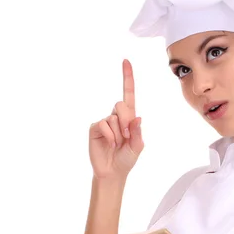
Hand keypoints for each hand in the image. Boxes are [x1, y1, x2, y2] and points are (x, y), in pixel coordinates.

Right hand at [88, 59, 143, 179]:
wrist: (113, 172)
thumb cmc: (126, 159)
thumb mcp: (137, 147)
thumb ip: (138, 132)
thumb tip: (137, 118)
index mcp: (129, 118)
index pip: (129, 95)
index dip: (127, 78)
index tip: (126, 61)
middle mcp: (116, 117)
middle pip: (122, 105)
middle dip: (126, 121)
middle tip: (127, 136)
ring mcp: (105, 121)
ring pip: (114, 117)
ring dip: (119, 132)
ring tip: (118, 144)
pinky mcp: (95, 128)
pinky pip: (103, 124)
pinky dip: (110, 135)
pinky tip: (110, 144)